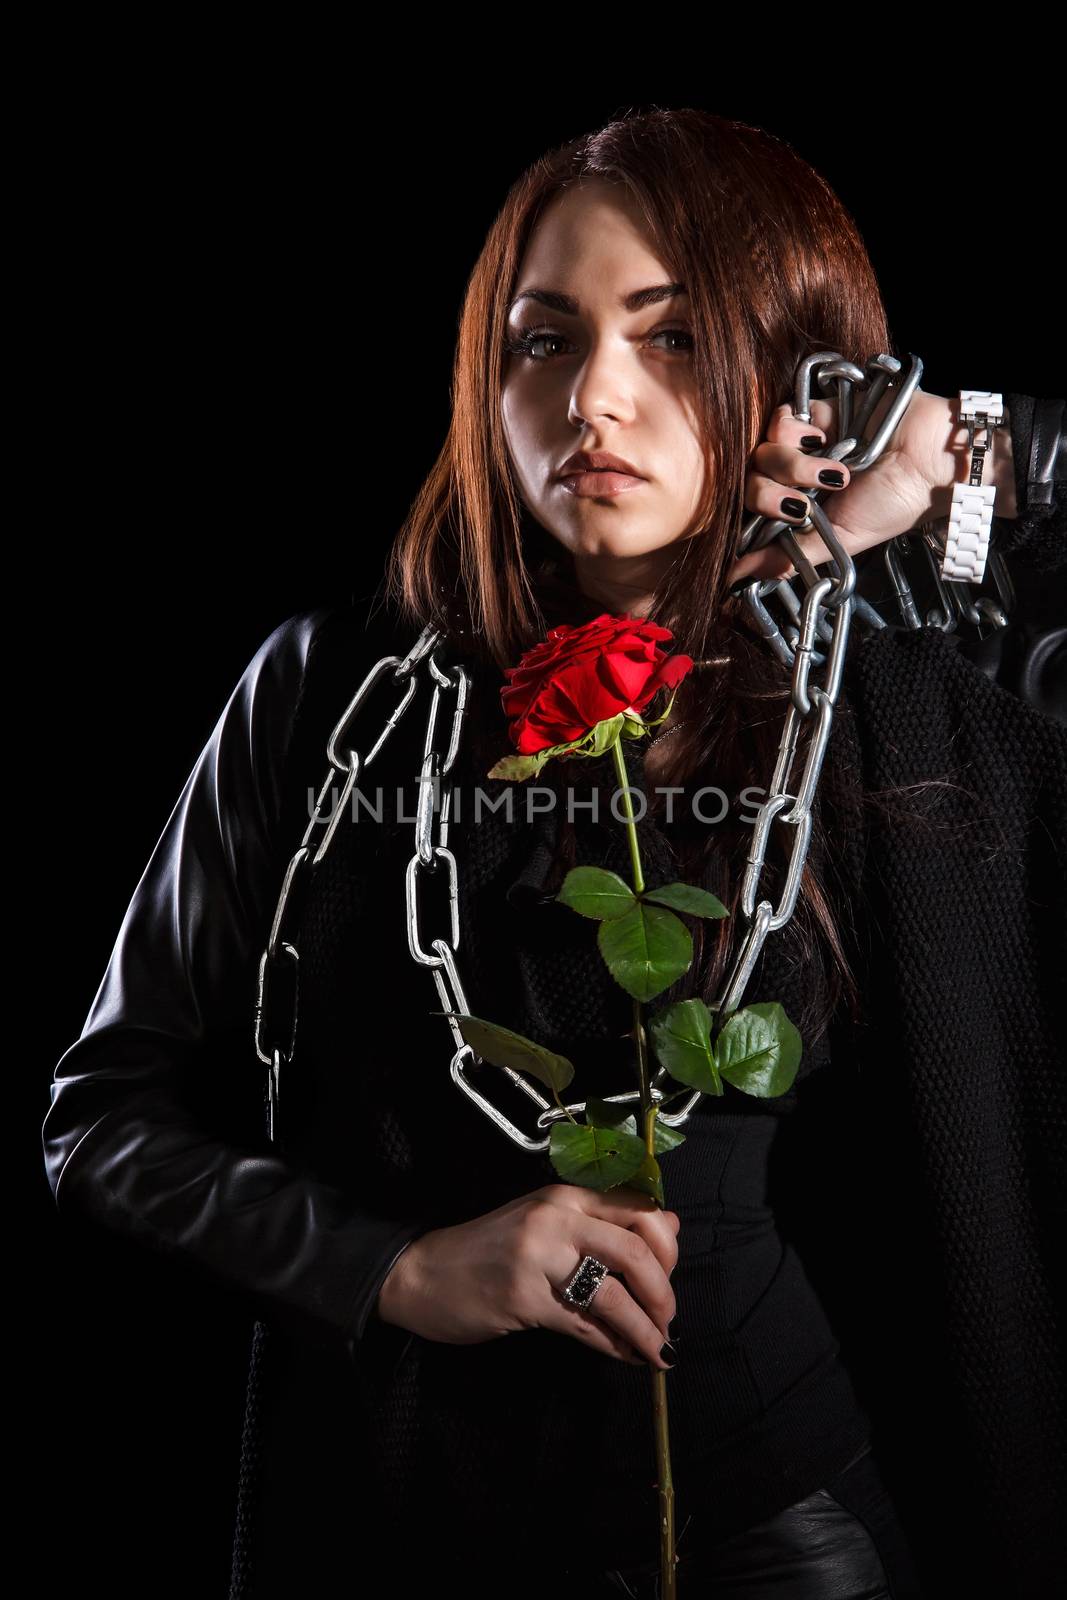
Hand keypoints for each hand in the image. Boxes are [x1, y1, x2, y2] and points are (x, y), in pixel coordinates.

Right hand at [375, 1183, 680, 1369]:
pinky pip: (585, 1326)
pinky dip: (614, 1345)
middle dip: (664, 1292)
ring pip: (614, 1294)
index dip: (668, 1247)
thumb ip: (602, 1223)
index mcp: (566, 1195)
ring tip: (659, 1350)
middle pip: (636, 1250)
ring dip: (646, 1329)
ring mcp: (539, 1257)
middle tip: (669, 1319)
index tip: (670, 1275)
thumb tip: (671, 1226)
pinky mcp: (524, 1298)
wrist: (423, 1273)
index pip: (639, 1207)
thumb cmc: (490, 1249)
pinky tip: (627, 1356)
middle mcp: (556, 1218)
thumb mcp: (546, 1222)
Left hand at [728, 387, 1007, 589]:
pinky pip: (779, 419)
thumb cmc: (895, 504)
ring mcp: (804, 446)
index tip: (778, 528)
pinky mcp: (814, 413)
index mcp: (802, 511)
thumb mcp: (840, 540)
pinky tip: (822, 440)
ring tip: (833, 473)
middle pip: (751, 484)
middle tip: (805, 504)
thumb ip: (788, 557)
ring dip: (794, 466)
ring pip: (763, 452)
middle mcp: (798, 479)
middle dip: (773, 497)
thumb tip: (737, 579)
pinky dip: (795, 432)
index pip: (754, 514)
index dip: (756, 521)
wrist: (928, 459)